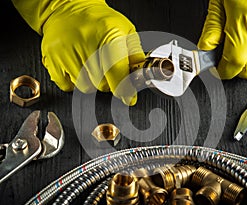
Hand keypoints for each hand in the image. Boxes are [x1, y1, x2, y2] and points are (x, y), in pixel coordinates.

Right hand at [12, 0, 144, 105]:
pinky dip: (74, 82)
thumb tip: (138, 78)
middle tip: (106, 69)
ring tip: (91, 65)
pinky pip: (67, 86)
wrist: (67, 8)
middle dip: (108, 82)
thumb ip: (135, 55)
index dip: (124, 89)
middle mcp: (86, 44)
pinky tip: (78, 67)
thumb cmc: (98, 21)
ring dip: (91, 82)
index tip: (128, 96)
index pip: (117, 73)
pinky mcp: (52, 59)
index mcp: (109, 36)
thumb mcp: (125, 31)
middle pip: (102, 84)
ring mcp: (67, 52)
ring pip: (85, 87)